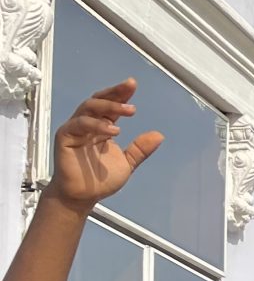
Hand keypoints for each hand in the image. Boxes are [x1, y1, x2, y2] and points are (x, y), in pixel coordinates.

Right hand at [50, 80, 161, 214]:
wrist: (83, 196)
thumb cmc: (100, 180)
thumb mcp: (127, 163)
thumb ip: (140, 149)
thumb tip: (159, 135)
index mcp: (102, 128)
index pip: (111, 107)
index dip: (120, 95)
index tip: (132, 85)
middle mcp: (87, 125)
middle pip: (98, 101)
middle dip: (114, 93)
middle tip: (130, 88)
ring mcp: (75, 129)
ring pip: (89, 108)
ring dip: (109, 106)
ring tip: (129, 110)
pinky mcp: (66, 137)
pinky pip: (79, 124)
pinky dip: (96, 125)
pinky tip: (113, 130)